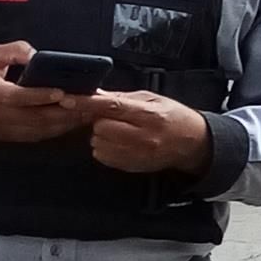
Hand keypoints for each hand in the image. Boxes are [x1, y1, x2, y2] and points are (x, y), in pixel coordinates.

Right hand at [0, 42, 83, 143]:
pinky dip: (50, 132)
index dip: (40, 96)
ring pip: (33, 131)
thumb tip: (39, 56)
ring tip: (84, 116)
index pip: (15, 97)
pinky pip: (29, 137)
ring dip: (61, 126)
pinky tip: (66, 124)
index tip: (63, 92)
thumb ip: (14, 51)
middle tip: (86, 107)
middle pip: (31, 119)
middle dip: (62, 114)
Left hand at [79, 90, 211, 175]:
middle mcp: (142, 136)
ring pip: (99, 144)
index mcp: (148, 114)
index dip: (87, 103)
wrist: (191, 143)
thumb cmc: (172, 116)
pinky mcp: (131, 166)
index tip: (68, 100)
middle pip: (101, 127)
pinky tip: (119, 142)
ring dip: (101, 135)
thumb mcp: (151, 99)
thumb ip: (122, 97)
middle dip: (99, 120)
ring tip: (118, 130)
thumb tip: (96, 93)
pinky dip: (104, 148)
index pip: (111, 107)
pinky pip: (103, 157)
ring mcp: (136, 154)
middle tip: (112, 117)